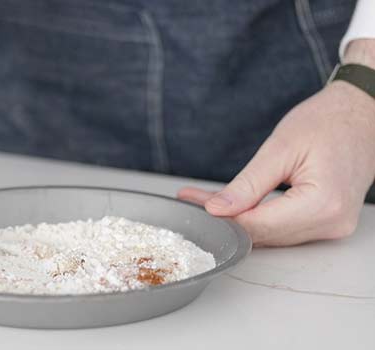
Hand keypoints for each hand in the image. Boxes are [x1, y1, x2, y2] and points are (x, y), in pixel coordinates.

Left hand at [178, 40, 374, 245]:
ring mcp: (333, 226)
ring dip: (239, 219)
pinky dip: (257, 218)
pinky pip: (284, 229)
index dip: (222, 217)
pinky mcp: (328, 222)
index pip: (258, 224)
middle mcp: (332, 222)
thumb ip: (247, 184)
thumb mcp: (280, 148)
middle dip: (225, 218)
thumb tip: (217, 209)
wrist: (362, 114)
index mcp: (322, 203)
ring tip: (207, 199)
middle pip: (263, 234)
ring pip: (272, 235)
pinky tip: (236, 205)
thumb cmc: (327, 122)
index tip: (193, 203)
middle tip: (193, 199)